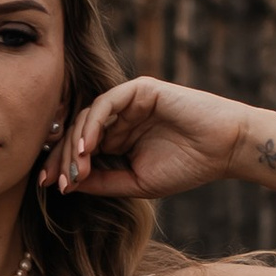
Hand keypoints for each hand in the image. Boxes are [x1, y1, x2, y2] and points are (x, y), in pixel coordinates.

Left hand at [48, 76, 250, 199]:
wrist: (225, 150)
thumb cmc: (188, 167)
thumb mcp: (136, 182)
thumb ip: (102, 181)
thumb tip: (67, 184)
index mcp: (118, 139)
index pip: (80, 148)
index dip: (62, 165)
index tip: (49, 187)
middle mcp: (119, 118)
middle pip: (77, 131)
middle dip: (62, 156)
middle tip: (55, 180)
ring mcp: (128, 102)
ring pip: (87, 117)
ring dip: (75, 144)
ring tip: (73, 169)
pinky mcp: (139, 89)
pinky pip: (105, 103)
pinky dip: (93, 124)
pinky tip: (87, 147)